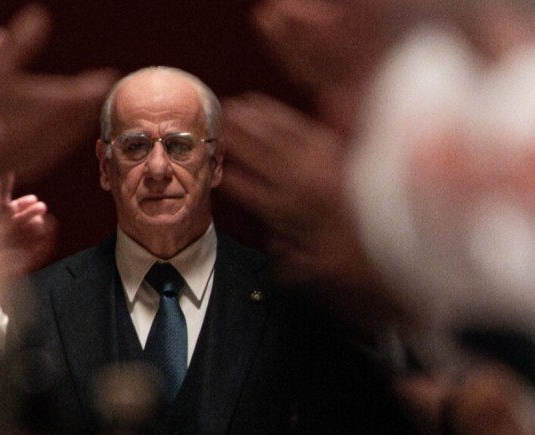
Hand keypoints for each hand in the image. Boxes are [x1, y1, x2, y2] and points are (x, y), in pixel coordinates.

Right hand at [220, 92, 406, 326]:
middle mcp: (302, 183)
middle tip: (214, 121)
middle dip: (234, 137)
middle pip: (259, 154)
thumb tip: (276, 249)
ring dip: (253, 120)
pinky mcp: (334, 150)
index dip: (229, 178)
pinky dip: (280, 115)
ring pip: (277, 136)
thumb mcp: (325, 271)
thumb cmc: (365, 257)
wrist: (407, 240)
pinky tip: (268, 108)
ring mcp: (319, 163)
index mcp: (293, 213)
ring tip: (234, 106)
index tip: (212, 166)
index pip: (250, 191)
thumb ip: (294, 262)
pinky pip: (300, 127)